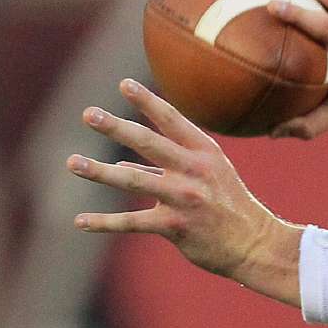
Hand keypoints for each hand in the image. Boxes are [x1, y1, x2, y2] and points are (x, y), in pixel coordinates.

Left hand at [68, 79, 301, 300]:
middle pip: (149, 142)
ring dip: (100, 171)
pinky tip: (80, 221)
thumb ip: (167, 165)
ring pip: (134, 180)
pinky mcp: (175, 227)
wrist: (255, 244)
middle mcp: (194, 170)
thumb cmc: (229, 206)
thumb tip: (123, 161)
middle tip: (89, 114)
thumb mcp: (209, 175)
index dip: (148, 101)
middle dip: (116, 127)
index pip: (173, 119)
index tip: (124, 84)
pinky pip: (132, 222)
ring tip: (73, 162)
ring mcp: (184, 198)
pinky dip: (104, 222)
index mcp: (205, 152)